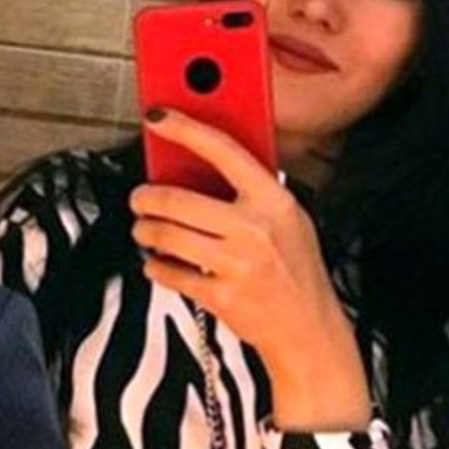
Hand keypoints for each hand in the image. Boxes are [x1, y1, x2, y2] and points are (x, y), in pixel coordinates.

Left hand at [131, 108, 370, 430]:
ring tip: (144, 230)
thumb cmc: (294, 270)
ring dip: (144, 231)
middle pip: (177, 198)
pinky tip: (159, 264)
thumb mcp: (287, 219)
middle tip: (139, 199)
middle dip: (145, 198)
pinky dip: (155, 267)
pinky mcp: (222, 295)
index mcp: (274, 199)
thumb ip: (250, 190)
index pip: (223, 149)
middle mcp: (256, 227)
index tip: (157, 116)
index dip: (185, 127)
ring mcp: (238, 263)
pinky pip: (168, 272)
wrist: (309, 332)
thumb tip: (195, 161)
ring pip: (164, 234)